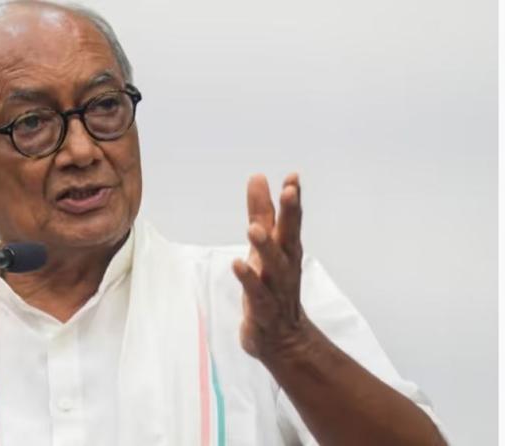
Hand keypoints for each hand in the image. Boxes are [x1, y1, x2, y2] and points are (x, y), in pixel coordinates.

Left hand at [233, 173, 309, 360]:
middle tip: (288, 191)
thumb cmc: (272, 286)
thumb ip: (260, 212)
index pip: (291, 221)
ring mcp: (276, 289)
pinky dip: (248, 279)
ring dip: (266, 247)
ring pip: (274, 266)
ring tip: (253, 229)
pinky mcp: (263, 310)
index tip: (292, 177)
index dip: (292, 200)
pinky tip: (238, 264)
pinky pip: (257, 294)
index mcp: (286, 251)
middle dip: (290, 215)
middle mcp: (285, 267)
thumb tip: (258, 177)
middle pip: (289, 238)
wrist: (283, 340)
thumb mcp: (264, 246)